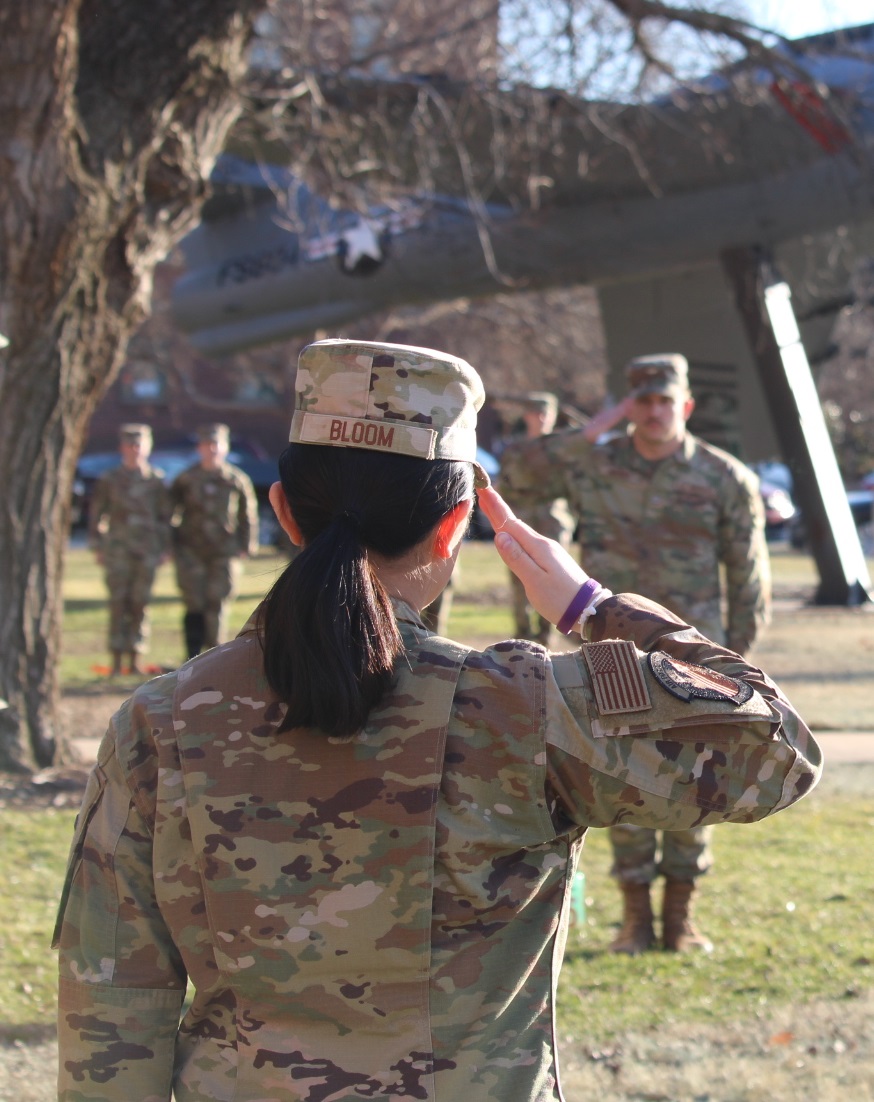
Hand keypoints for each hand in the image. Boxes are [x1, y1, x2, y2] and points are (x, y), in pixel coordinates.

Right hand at [477, 486, 588, 626]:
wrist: (589, 610)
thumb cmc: (560, 599)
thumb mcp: (535, 581)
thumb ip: (517, 558)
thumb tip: (499, 536)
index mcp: (538, 547)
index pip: (510, 523)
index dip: (495, 507)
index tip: (483, 488)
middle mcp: (543, 545)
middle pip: (514, 524)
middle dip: (497, 509)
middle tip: (483, 491)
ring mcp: (549, 552)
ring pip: (521, 533)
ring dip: (505, 520)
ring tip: (491, 509)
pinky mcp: (551, 560)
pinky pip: (527, 542)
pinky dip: (514, 534)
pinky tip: (510, 534)